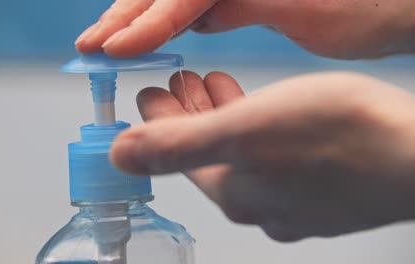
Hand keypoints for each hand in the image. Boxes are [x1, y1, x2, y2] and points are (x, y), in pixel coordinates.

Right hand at [75, 0, 414, 58]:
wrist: (403, 1)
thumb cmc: (373, 5)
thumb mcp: (304, 8)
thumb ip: (242, 5)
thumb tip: (189, 17)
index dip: (145, 23)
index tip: (112, 48)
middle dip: (126, 16)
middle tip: (91, 43)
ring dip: (140, 19)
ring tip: (108, 41)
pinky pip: (198, 4)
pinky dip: (171, 21)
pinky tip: (154, 35)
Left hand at [110, 71, 414, 240]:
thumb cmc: (339, 137)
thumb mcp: (243, 131)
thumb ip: (177, 145)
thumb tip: (120, 156)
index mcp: (234, 192)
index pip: (177, 156)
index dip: (157, 123)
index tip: (148, 92)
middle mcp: (261, 203)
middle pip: (208, 155)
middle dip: (189, 115)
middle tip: (179, 82)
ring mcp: (293, 199)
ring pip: (242, 153)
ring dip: (223, 117)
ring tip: (212, 83)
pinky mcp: (322, 188)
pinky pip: (273, 155)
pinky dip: (257, 127)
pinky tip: (261, 105)